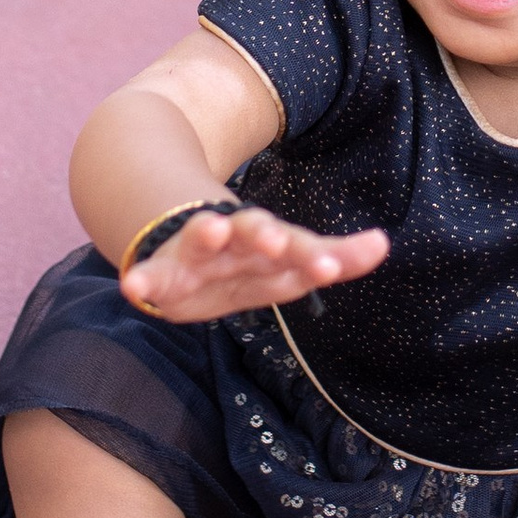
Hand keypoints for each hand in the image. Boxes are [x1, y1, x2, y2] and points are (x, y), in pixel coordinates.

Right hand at [122, 201, 387, 322]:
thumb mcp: (286, 265)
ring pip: (202, 239)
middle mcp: (233, 242)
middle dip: (263, 235)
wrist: (176, 249)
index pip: (296, 248)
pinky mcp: (160, 274)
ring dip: (208, 233)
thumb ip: (334, 257)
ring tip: (212, 229)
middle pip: (251, 232)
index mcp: (267, 244)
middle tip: (274, 239)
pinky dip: (142, 282)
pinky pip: (149, 277)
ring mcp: (194, 255)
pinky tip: (134, 288)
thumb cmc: (244, 262)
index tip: (331, 266)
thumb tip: (383, 243)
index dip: (312, 257)